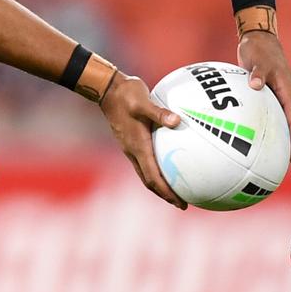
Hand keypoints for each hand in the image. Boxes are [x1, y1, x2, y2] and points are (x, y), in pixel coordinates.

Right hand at [100, 71, 187, 209]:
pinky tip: (168, 160)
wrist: (107, 89)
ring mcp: (130, 146)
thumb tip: (178, 121)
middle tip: (183, 203)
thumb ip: (159, 113)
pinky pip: (145, 160)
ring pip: (145, 172)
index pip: (152, 177)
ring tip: (177, 189)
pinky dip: (156, 168)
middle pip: (149, 181)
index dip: (166, 192)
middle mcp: (132, 150)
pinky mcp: (130, 139)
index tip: (181, 203)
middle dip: (165, 194)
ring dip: (160, 184)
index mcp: (137, 146)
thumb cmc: (126, 94)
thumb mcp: (143, 101)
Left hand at [237, 30, 290, 163]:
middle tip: (282, 164)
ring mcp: (273, 94)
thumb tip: (255, 85)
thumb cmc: (260, 49)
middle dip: (287, 144)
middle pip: (288, 124)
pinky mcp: (262, 91)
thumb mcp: (259, 60)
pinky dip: (260, 121)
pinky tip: (247, 131)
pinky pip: (263, 110)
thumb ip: (257, 73)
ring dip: (274, 134)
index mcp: (287, 91)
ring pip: (276, 118)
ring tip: (267, 154)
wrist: (257, 38)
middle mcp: (283, 95)